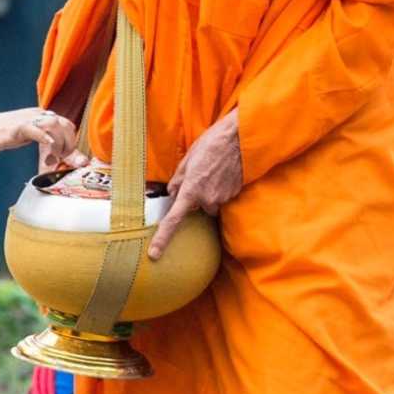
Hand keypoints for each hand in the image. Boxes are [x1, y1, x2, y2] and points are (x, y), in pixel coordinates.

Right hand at [0, 108, 80, 164]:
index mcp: (39, 114)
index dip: (71, 140)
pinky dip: (45, 137)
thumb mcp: (25, 135)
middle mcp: (36, 113)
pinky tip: (49, 145)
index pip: (65, 123)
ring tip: (54, 158)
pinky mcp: (18, 126)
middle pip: (64, 124)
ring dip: (59, 144)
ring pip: (54, 126)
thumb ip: (40, 137)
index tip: (67, 155)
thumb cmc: (1, 135)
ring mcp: (27, 118)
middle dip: (69, 143)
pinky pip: (36, 129)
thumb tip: (53, 146)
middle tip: (64, 159)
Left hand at [149, 109, 242, 259]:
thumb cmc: (212, 144)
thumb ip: (178, 180)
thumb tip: (172, 193)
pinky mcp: (234, 195)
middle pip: (196, 209)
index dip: (162, 239)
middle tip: (200, 175)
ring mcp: (222, 199)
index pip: (173, 221)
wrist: (240, 139)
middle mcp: (206, 200)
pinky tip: (222, 172)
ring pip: (210, 203)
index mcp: (190, 191)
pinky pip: (222, 197)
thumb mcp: (188, 159)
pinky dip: (220, 187)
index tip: (154, 254)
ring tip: (213, 170)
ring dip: (209, 191)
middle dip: (195, 197)